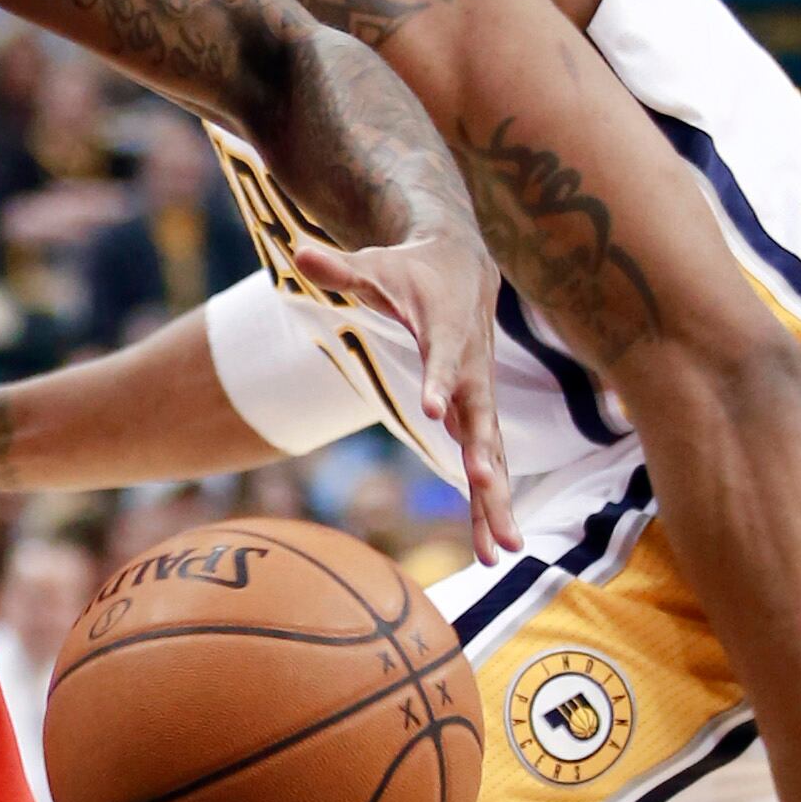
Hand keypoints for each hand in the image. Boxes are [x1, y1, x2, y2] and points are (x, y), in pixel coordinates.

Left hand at [294, 228, 521, 558]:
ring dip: (496, 502)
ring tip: (503, 550)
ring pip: (491, 458)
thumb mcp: (374, 266)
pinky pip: (487, 467)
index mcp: (448, 335)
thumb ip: (340, 268)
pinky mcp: (480, 418)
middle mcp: (473, 374)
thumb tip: (297, 251)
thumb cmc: (411, 270)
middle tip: (485, 489)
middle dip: (485, 459)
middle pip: (482, 423)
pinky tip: (494, 548)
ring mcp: (481, 400)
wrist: (465, 267)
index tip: (434, 412)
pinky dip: (491, 505)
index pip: (444, 361)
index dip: (440, 383)